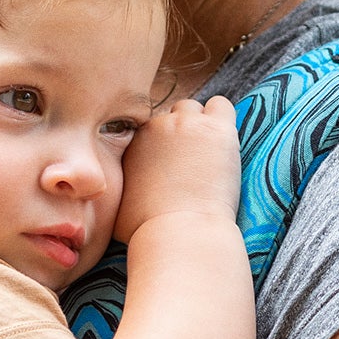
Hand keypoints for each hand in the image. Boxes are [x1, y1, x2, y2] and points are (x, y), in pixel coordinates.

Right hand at [115, 95, 240, 242]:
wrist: (178, 233)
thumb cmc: (147, 231)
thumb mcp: (116, 208)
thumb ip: (117, 190)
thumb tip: (114, 194)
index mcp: (134, 142)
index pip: (151, 130)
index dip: (164, 148)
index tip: (173, 167)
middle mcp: (157, 126)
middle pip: (171, 115)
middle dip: (181, 134)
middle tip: (191, 162)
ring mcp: (186, 124)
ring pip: (193, 108)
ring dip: (201, 126)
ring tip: (209, 155)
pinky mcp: (216, 129)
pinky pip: (221, 106)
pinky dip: (223, 120)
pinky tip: (223, 145)